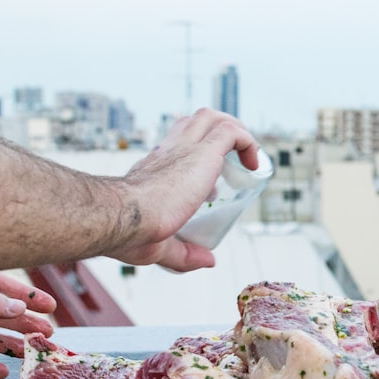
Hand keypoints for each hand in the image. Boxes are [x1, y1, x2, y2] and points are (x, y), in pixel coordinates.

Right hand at [109, 108, 260, 271]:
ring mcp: (184, 149)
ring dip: (232, 128)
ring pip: (210, 117)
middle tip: (232, 160)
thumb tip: (209, 261)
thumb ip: (185, 254)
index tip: (208, 189)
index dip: (195, 160)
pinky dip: (247, 141)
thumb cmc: (130, 233)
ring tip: (246, 156)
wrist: (124, 218)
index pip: (175, 149)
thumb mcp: (161, 247)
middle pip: (192, 122)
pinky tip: (254, 164)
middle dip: (215, 131)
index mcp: (153, 170)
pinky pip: (232, 132)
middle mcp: (167, 152)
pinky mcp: (202, 152)